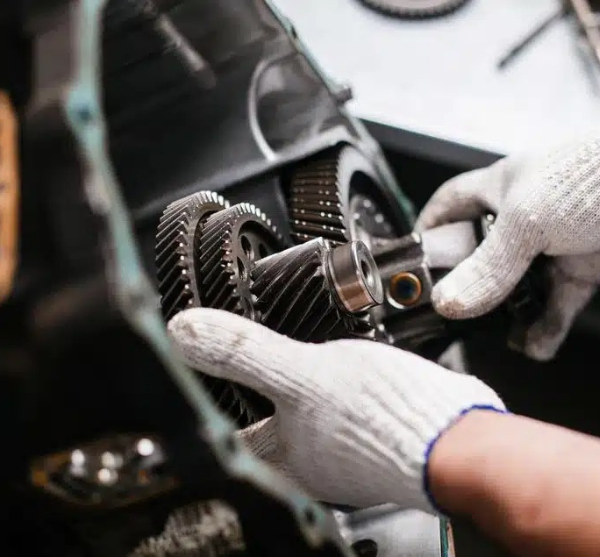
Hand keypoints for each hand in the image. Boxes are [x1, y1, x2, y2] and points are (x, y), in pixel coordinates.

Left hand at [168, 308, 504, 512]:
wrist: (460, 435)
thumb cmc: (387, 420)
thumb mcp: (303, 374)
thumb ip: (244, 353)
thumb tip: (184, 333)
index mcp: (285, 452)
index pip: (228, 436)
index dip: (206, 412)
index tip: (189, 393)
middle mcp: (311, 457)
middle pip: (264, 426)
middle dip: (247, 399)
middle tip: (227, 372)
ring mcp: (344, 445)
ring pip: (303, 414)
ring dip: (290, 391)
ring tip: (277, 365)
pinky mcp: (373, 426)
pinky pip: (337, 404)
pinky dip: (328, 385)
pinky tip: (336, 367)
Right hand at [416, 139, 599, 360]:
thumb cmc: (595, 178)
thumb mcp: (528, 221)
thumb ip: (488, 267)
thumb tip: (448, 302)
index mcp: (500, 187)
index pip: (450, 204)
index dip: (428, 228)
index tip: (413, 258)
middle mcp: (523, 216)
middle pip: (480, 255)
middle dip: (469, 285)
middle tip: (455, 311)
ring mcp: (553, 244)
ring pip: (517, 286)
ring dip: (508, 315)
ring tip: (498, 337)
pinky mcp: (582, 267)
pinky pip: (554, 304)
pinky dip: (544, 328)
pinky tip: (534, 345)